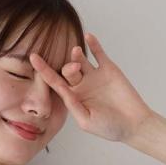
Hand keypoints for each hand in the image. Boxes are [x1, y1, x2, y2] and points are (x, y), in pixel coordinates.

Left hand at [30, 32, 154, 141]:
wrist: (133, 124)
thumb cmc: (109, 127)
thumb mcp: (86, 120)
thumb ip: (74, 105)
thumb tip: (63, 90)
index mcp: (73, 99)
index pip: (55, 82)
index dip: (43, 70)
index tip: (32, 58)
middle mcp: (81, 86)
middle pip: (67, 70)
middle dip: (68, 68)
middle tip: (75, 69)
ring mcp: (94, 76)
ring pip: (81, 60)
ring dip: (76, 55)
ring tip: (77, 53)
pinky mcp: (108, 69)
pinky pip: (99, 54)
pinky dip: (94, 45)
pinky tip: (88, 37)